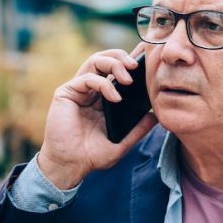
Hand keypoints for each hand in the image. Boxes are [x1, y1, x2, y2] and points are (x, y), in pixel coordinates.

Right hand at [37, 43, 157, 188]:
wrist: (70, 166)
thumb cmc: (92, 156)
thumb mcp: (121, 143)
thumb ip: (138, 130)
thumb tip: (156, 116)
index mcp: (102, 98)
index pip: (115, 72)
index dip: (129, 64)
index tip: (146, 65)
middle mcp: (89, 91)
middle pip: (105, 60)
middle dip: (122, 57)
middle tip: (136, 66)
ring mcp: (77, 90)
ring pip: (95, 61)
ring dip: (114, 63)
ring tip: (128, 78)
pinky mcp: (66, 93)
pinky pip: (87, 78)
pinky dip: (104, 84)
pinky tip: (115, 98)